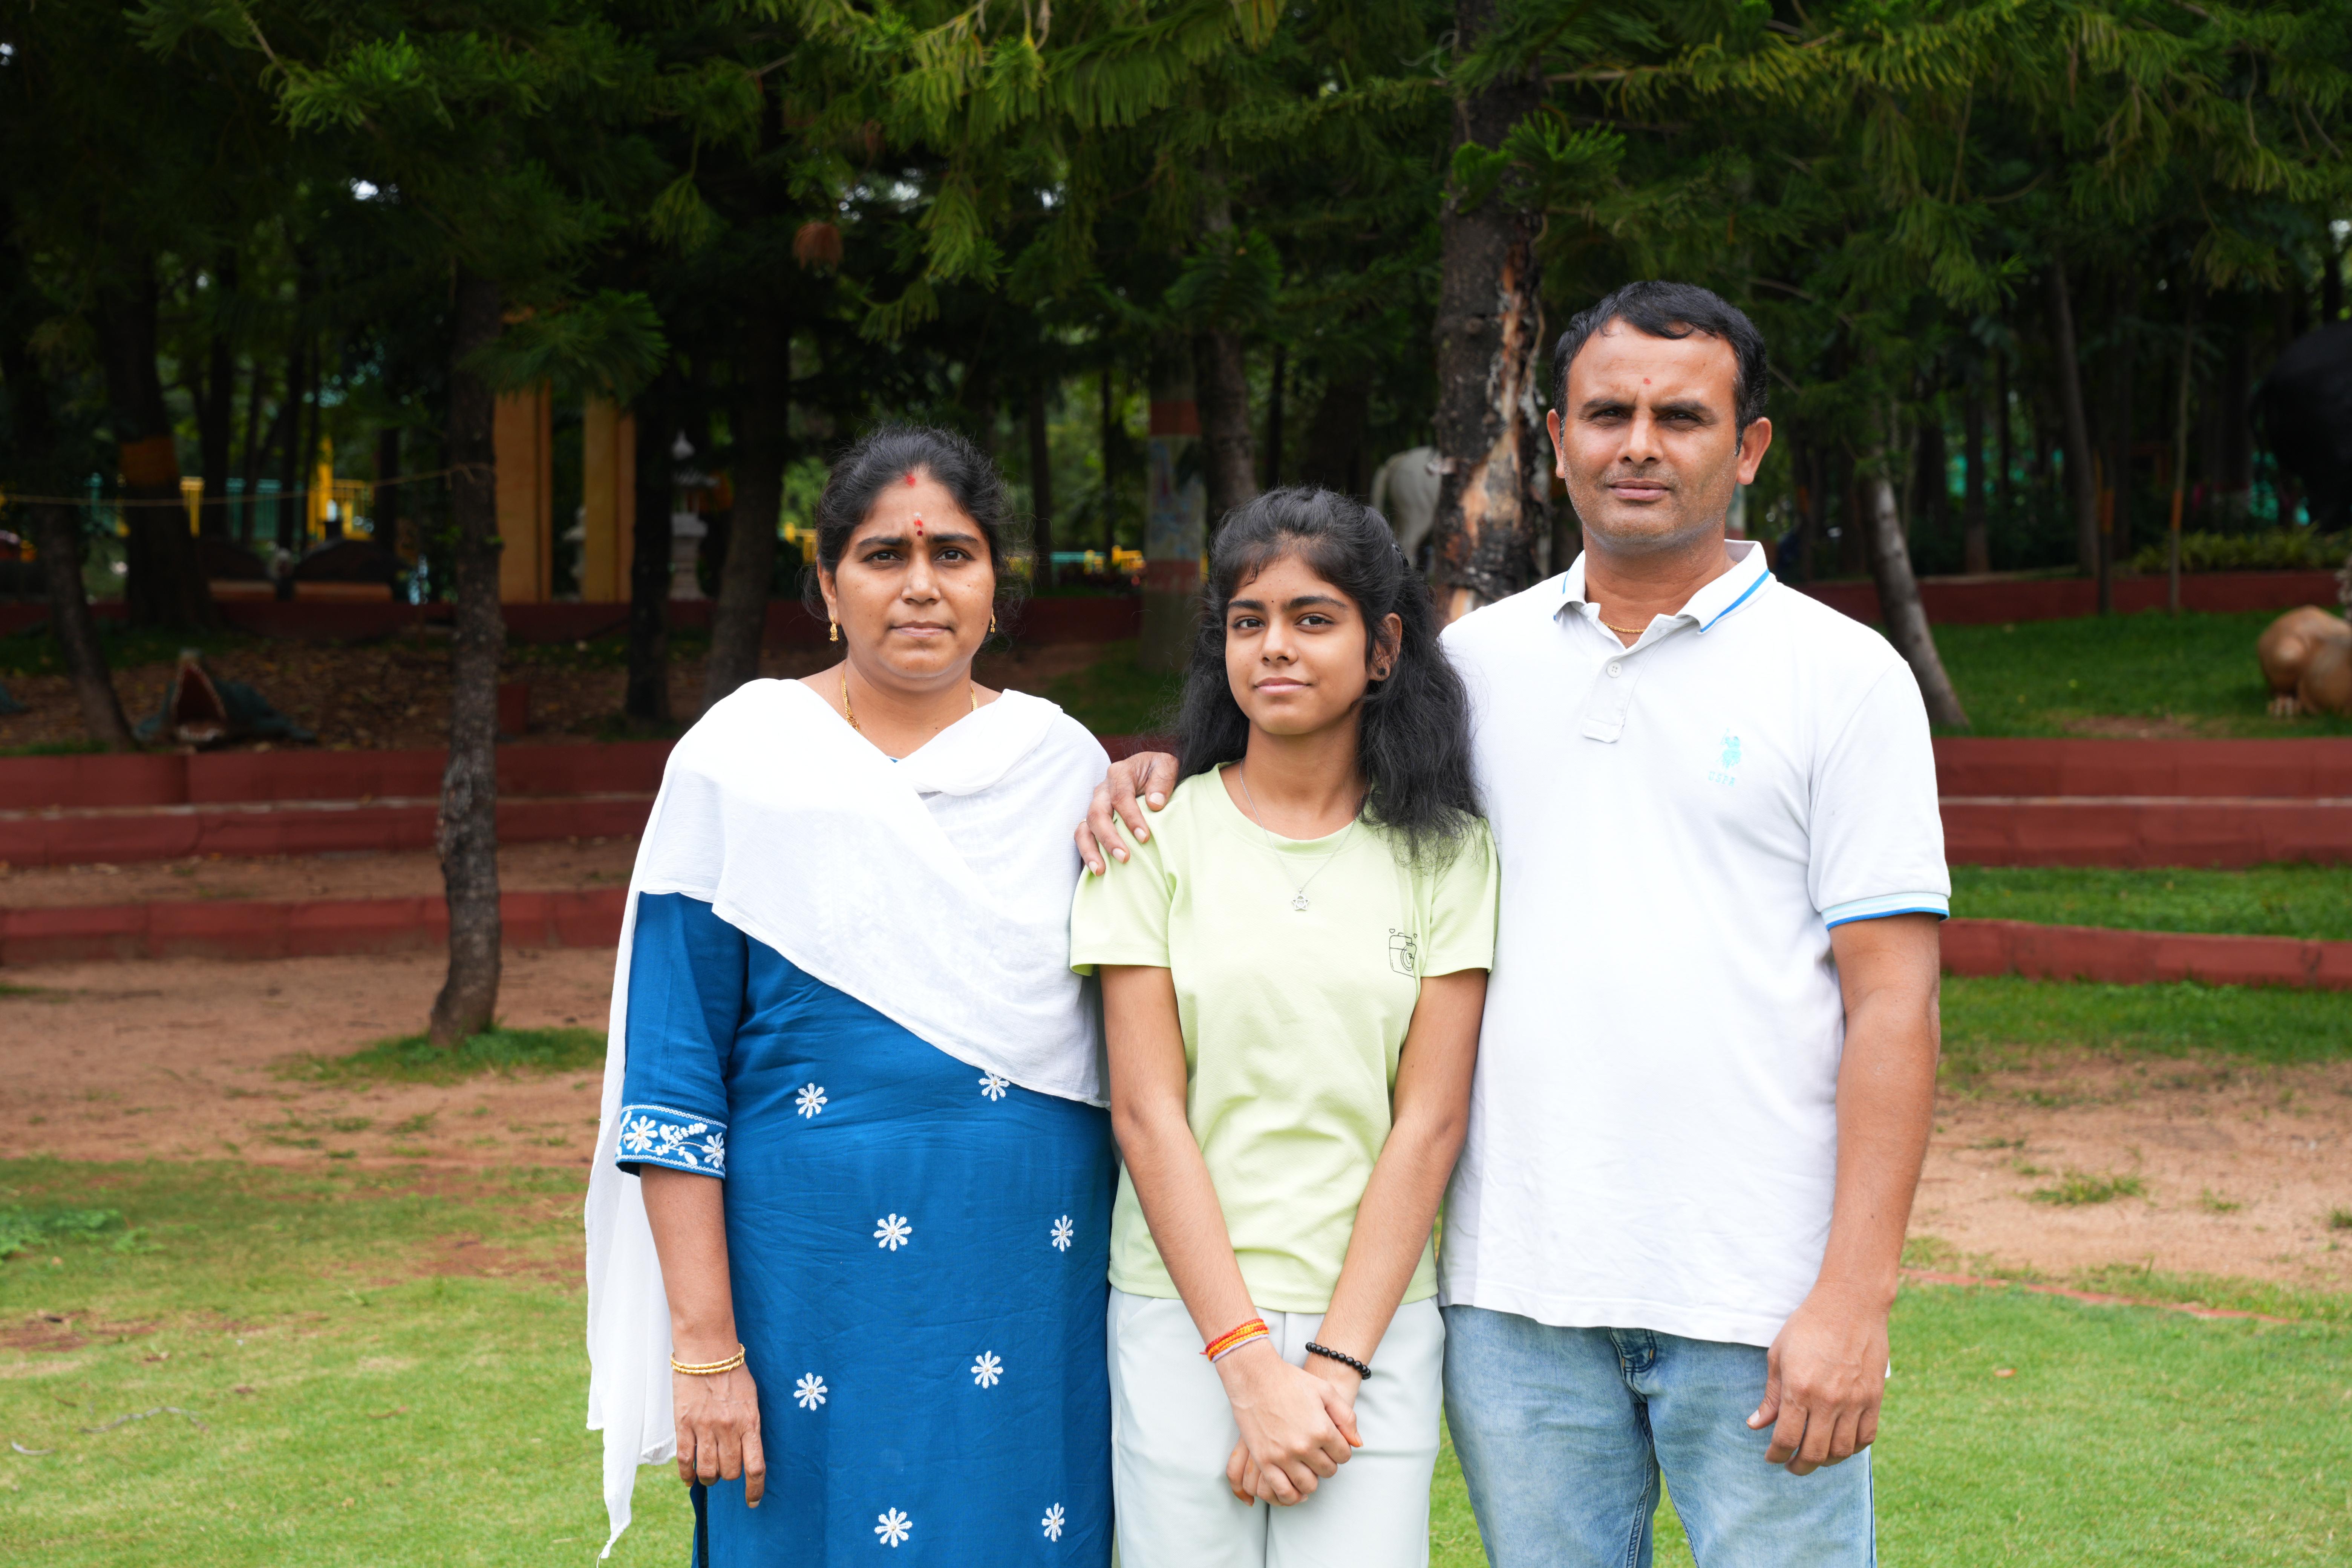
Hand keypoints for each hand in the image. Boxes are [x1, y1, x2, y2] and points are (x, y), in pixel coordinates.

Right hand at [672, 1361, 765, 1506]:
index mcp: (750, 1422)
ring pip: (708, 1471)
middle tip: (725, 1470)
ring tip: (709, 1473)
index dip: (755, 1489)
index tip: (753, 1501)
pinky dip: (687, 1474)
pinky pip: (685, 1460)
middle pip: (730, 1472)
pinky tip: (689, 1476)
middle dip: (729, 1476)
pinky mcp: (683, 1424)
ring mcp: (705, 1427)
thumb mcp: (752, 1399)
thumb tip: (748, 1452)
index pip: (756, 1467)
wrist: (707, 1351)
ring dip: (709, 1477)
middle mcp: (728, 1428)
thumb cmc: (734, 1373)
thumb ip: (749, 1425)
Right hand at [1077, 751, 1177, 873]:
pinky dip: (1087, 853)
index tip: (1144, 837)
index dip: (1131, 818)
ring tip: (1101, 870)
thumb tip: (1154, 804)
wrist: (1151, 772)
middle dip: (1109, 838)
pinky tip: (1097, 869)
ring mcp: (1096, 805)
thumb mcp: (1167, 766)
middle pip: (1097, 814)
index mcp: (1119, 773)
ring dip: (1091, 850)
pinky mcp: (1094, 820)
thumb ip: (1162, 781)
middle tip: (1124, 858)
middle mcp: (1103, 790)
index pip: (1121, 797)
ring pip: (1084, 828)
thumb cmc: (1159, 771)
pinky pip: (1083, 836)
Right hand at [1214, 1341, 1360, 1504]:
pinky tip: (1294, 1487)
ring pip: (1308, 1485)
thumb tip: (1357, 1444)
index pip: (1344, 1456)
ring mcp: (1283, 1456)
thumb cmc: (1291, 1381)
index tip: (1332, 1444)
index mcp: (1322, 1429)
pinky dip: (1291, 1495)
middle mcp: (1305, 1446)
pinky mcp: (1264, 1461)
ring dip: (1311, 1478)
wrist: (1254, 1377)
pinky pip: (1283, 1491)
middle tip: (1318, 1452)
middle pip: (1328, 1471)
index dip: (1341, 1450)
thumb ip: (1346, 1418)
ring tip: (1306, 1466)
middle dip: (1327, 1462)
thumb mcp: (1326, 1391)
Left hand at [1748, 1280, 1890, 1474]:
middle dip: (1799, 1466)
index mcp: (1799, 1389)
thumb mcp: (1778, 1355)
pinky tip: (1840, 1446)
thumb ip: (1771, 1395)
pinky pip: (1866, 1438)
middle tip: (1791, 1465)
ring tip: (1814, 1458)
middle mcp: (1828, 1400)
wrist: (1850, 1304)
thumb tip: (1756, 1425)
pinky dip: (1852, 1449)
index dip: (1776, 1455)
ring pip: (1842, 1451)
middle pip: (1815, 1453)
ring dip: (1826, 1461)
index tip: (1771, 1457)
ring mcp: (1855, 1401)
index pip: (1786, 1439)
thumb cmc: (1808, 1325)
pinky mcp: (1874, 1398)